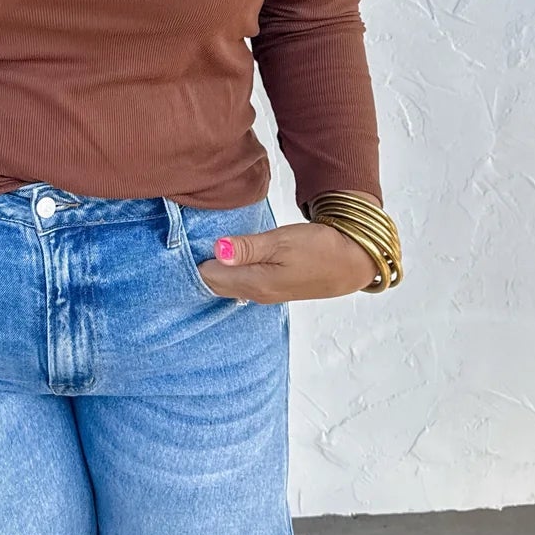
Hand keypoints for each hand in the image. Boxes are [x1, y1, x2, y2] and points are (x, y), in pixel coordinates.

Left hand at [195, 219, 377, 302]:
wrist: (354, 262)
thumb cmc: (321, 248)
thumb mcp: (282, 241)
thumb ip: (247, 247)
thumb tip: (216, 249)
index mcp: (255, 283)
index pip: (208, 276)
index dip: (193, 259)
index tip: (180, 240)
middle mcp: (256, 294)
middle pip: (214, 284)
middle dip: (198, 267)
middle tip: (181, 243)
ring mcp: (265, 293)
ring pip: (227, 284)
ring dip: (214, 270)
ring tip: (198, 249)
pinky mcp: (274, 289)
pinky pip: (241, 283)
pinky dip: (229, 272)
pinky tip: (226, 259)